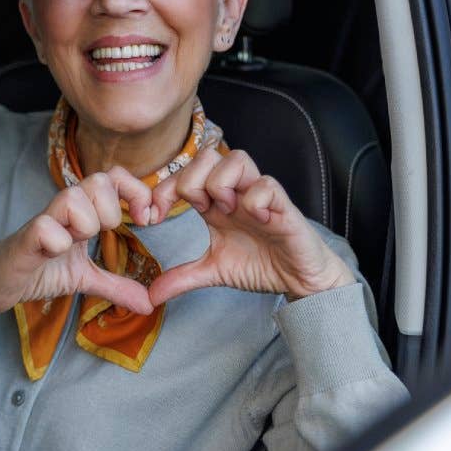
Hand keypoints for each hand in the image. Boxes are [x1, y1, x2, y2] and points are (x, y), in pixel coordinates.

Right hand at [0, 166, 153, 318]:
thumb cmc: (37, 271)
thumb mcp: (84, 278)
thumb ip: (116, 286)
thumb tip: (149, 303)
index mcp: (81, 211)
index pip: (114, 176)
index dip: (136, 191)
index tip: (146, 220)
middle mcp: (63, 209)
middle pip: (99, 180)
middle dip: (112, 210)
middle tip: (105, 235)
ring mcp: (43, 221)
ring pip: (73, 197)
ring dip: (86, 224)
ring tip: (75, 244)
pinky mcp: (24, 240)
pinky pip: (45, 227)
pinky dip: (57, 242)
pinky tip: (53, 255)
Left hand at [147, 149, 355, 305]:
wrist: (299, 279)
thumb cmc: (260, 265)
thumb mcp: (213, 271)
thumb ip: (182, 278)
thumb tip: (151, 295)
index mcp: (215, 203)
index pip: (182, 174)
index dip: (162, 189)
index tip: (152, 218)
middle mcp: (235, 193)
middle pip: (207, 155)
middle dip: (192, 181)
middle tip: (198, 211)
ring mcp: (259, 196)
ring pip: (237, 158)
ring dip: (222, 184)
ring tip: (226, 212)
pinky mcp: (283, 206)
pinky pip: (267, 185)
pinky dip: (255, 201)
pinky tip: (257, 222)